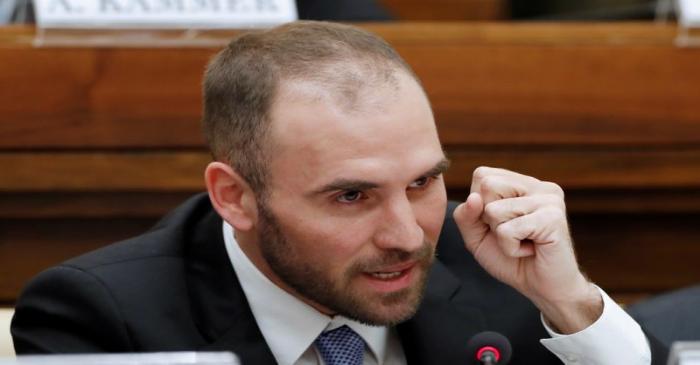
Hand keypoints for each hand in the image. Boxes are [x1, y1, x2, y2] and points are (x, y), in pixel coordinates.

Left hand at [453, 167, 601, 333]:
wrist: (544, 289)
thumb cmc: (511, 260)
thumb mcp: (477, 236)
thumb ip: (466, 215)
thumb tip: (474, 198)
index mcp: (523, 183)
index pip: (482, 175)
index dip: (479, 205)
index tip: (500, 224)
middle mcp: (539, 185)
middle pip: (487, 185)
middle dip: (489, 219)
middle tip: (514, 234)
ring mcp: (549, 199)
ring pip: (494, 210)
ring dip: (501, 237)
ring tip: (524, 242)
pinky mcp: (553, 218)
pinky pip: (508, 230)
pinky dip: (511, 248)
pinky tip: (530, 250)